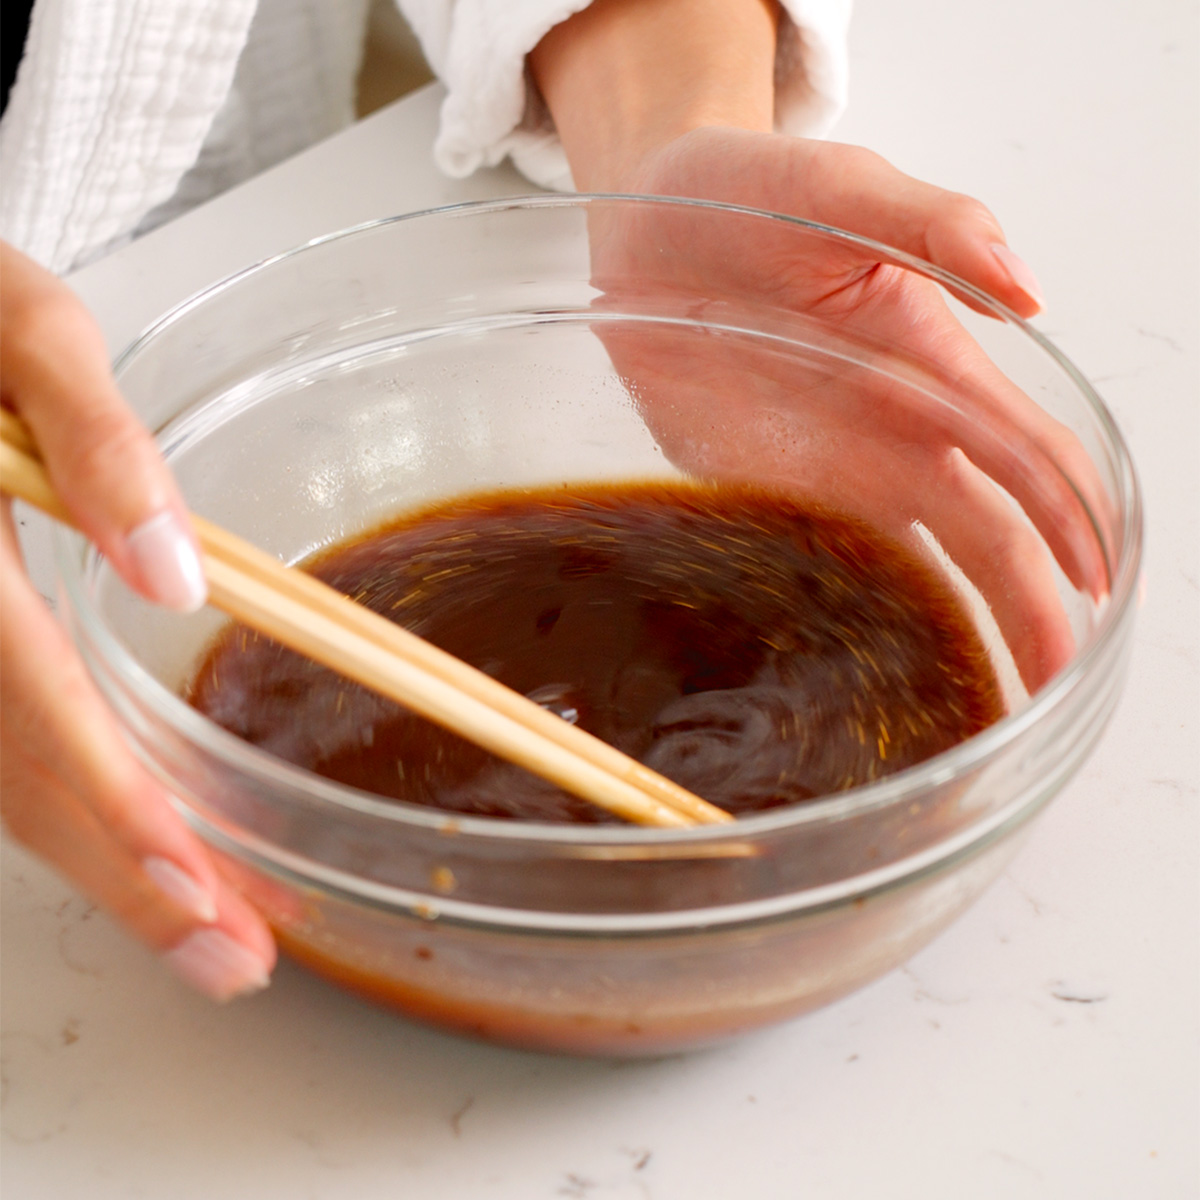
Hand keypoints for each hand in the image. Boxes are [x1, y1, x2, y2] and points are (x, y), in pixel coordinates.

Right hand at [1, 241, 274, 999]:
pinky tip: (147, 850)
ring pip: (2, 789)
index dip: (114, 805)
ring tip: (213, 935)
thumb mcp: (27, 332)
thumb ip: (95, 439)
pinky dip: (77, 815)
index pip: (28, 702)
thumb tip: (174, 574)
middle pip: (16, 781)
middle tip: (231, 961)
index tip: (199, 888)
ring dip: (108, 872)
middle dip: (127, 881)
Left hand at [532, 1, 1110, 691]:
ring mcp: (829, 465)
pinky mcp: (765, 489)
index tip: (1099, 586)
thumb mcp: (839, 184)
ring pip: (917, 559)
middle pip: (985, 530)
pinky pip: (825, 560)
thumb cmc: (745, 191)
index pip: (1022, 454)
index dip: (1069, 520)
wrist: (641, 225)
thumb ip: (936, 226)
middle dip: (1030, 604)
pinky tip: (881, 663)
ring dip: (960, 624)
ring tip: (987, 696)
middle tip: (1057, 683)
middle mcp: (892, 427)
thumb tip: (1032, 294)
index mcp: (928, 361)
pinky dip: (864, 612)